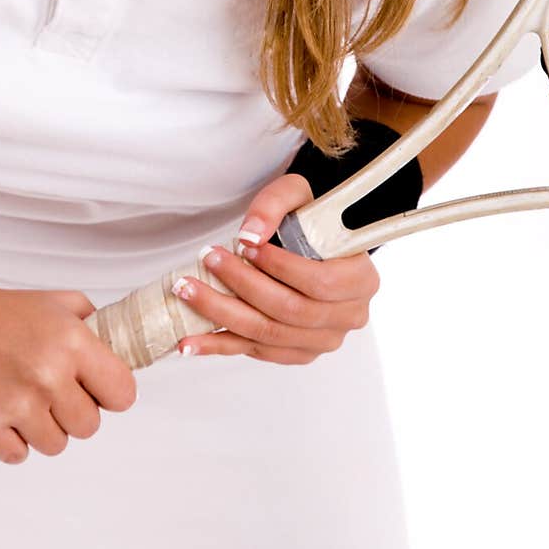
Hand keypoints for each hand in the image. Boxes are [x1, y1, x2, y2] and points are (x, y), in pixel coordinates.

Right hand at [0, 275, 137, 462]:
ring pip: (55, 445)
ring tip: (24, 401)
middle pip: (89, 427)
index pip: (122, 394)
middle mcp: (49, 375)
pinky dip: (12, 441)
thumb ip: (93, 325)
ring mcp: (16, 404)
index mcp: (72, 343)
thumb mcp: (56, 303)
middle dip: (73, 413)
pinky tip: (3, 414)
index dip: (110, 395)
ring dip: (43, 429)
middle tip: (51, 394)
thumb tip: (119, 351)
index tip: (97, 391)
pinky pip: (18, 455)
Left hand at [172, 172, 379, 363]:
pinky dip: (219, 346)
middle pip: (289, 311)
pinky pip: (255, 351)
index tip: (243, 245)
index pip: (319, 281)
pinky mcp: (296, 353)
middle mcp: (348, 317)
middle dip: (241, 286)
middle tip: (207, 259)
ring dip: (222, 314)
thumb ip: (274, 207)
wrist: (312, 241)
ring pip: (268, 334)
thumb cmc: (308, 218)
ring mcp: (322, 341)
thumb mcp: (296, 194)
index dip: (279, 266)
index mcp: (361, 279)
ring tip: (187, 291)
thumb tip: (250, 234)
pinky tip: (189, 341)